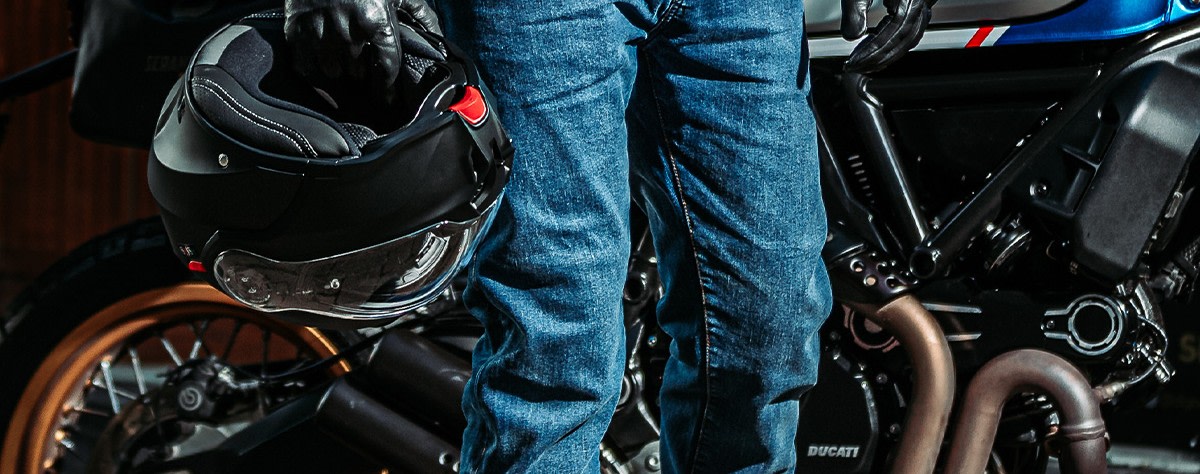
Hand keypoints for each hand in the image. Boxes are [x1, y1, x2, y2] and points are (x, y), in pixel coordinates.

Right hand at [284, 0, 442, 103]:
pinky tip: (317, 65)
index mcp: (377, 21)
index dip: (388, 86)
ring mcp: (321, 29)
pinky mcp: (297, 26)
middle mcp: (349, 30)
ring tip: (341, 64)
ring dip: (338, 70)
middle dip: (361, 72)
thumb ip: (421, 14)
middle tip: (361, 69)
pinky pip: (303, 62)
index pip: (386, 66)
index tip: (388, 99)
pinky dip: (310, 68)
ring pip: (332, 69)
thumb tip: (440, 41)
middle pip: (358, 70)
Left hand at [841, 0, 936, 72]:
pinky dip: (895, 43)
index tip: (853, 63)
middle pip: (904, 39)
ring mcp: (924, 2)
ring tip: (864, 64)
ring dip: (887, 54)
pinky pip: (912, 29)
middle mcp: (922, 1)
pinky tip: (877, 50)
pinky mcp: (920, 2)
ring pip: (910, 37)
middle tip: (855, 68)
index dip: (872, 52)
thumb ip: (854, 10)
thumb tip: (851, 37)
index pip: (893, 33)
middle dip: (878, 58)